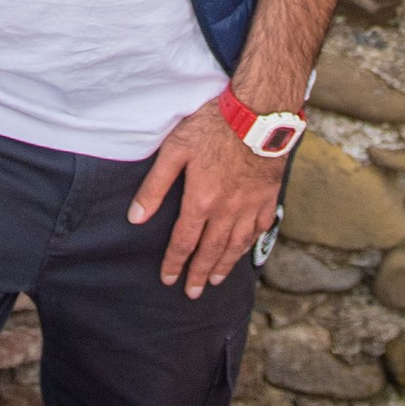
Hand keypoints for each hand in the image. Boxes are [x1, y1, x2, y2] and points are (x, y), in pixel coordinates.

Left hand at [128, 98, 282, 297]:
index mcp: (201, 201)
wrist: (258, 113)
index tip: (169, 279)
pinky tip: (245, 249)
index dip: (175, 263)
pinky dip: (250, 243)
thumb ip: (155, 186)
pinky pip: (259, 228)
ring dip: (225, 265)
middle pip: (211, 251)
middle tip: (193, 292)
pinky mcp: (268, 195)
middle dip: (199, 274)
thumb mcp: (175, 150)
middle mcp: (227, 211)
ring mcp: (250, 205)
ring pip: (236, 245)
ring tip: (217, 280)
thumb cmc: (212, 126)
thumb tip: (136, 218)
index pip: (184, 242)